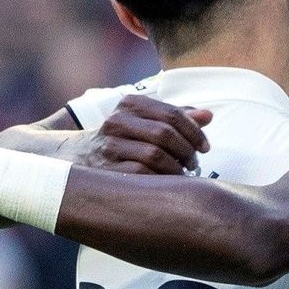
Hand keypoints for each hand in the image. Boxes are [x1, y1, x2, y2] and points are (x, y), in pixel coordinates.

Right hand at [79, 94, 211, 174]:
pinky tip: (165, 184)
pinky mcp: (105, 170)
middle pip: (165, 134)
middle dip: (186, 151)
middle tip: (194, 163)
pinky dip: (160, 180)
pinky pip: (142, 176)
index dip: (194, 132)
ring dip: (175, 168)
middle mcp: (117, 121)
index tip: (204, 147)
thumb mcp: (146, 121)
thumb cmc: (124, 139)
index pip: (172, 114)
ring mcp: (109, 146)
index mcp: (130, 104)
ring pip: (155, 155)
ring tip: (181, 174)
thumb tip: (208, 116)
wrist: (79, 157)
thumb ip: (176, 117)